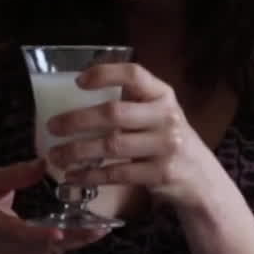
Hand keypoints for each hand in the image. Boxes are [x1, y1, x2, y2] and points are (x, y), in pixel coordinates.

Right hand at [0, 159, 109, 253]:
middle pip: (39, 247)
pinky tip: (87, 234)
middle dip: (71, 238)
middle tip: (99, 229)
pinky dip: (67, 244)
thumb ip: (15, 174)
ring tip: (101, 229)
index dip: (37, 235)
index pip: (14, 233)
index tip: (59, 233)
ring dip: (75, 242)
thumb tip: (43, 163)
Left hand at [45, 62, 228, 213]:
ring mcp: (166, 146)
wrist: (202, 179)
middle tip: (51, 126)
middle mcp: (167, 116)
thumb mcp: (158, 114)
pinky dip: (91, 175)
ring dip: (77, 151)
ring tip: (55, 155)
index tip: (78, 81)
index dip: (105, 74)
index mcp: (163, 95)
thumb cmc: (167, 140)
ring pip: (112, 145)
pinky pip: (118, 173)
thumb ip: (132, 101)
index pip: (135, 75)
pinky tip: (74, 176)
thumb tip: (79, 90)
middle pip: (114, 113)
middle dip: (77, 120)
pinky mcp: (161, 174)